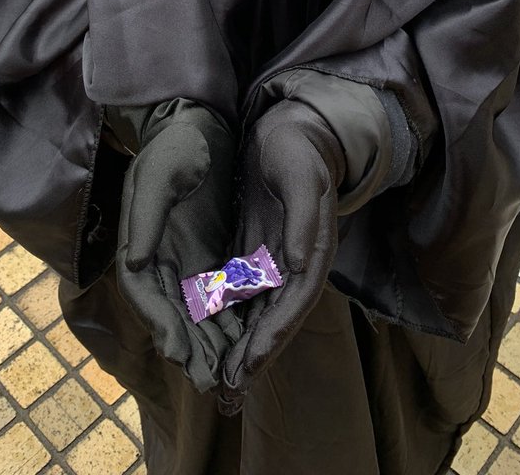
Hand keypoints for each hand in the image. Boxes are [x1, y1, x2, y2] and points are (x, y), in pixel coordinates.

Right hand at [115, 101, 242, 392]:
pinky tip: (245, 336)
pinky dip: (226, 316)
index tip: (178, 353)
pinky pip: (216, 292)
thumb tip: (133, 263)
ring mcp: (182, 257)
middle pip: (170, 312)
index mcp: (139, 242)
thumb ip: (146, 217)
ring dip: (208, 340)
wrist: (197, 123)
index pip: (143, 294)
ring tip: (229, 369)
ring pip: (194, 310)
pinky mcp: (206, 251)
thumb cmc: (174, 145)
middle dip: (188, 347)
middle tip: (209, 380)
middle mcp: (157, 257)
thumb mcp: (159, 174)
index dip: (160, 324)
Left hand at [220, 99, 344, 413]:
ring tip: (217, 378)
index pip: (293, 303)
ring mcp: (275, 259)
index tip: (251, 365)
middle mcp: (295, 263)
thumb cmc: (297, 149)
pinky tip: (207, 336)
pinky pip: (242, 292)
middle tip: (227, 390)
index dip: (274, 336)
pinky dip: (229, 317)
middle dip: (254, 354)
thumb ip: (301, 219)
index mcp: (311, 250)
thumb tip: (296, 261)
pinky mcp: (257, 251)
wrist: (290, 129)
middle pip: (275, 318)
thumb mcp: (301, 176)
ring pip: (258, 312)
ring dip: (240, 345)